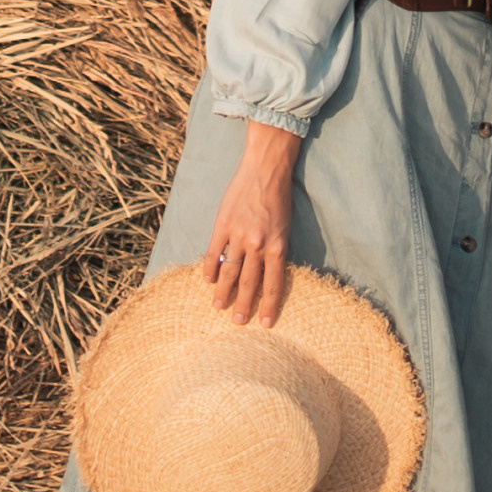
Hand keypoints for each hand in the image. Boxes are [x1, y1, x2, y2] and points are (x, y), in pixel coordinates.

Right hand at [202, 121, 300, 324]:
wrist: (266, 168)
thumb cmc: (279, 196)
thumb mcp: (285, 226)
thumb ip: (275, 248)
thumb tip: (266, 270)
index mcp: (278, 246)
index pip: (273, 284)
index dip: (268, 305)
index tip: (265, 323)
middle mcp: (258, 245)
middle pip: (250, 283)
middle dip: (244, 305)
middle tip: (237, 322)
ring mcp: (239, 235)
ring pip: (230, 271)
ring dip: (223, 291)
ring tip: (218, 307)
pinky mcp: (223, 224)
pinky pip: (214, 252)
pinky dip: (210, 267)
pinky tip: (207, 279)